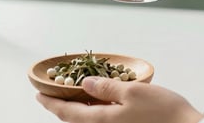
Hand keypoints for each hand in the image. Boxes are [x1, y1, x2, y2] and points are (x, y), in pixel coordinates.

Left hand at [37, 77, 203, 122]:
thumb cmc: (164, 113)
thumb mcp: (133, 92)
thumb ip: (107, 88)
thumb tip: (86, 84)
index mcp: (103, 121)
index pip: (68, 113)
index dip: (51, 103)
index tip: (39, 94)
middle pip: (74, 119)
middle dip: (61, 106)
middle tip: (51, 93)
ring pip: (87, 120)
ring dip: (76, 108)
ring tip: (70, 94)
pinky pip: (100, 120)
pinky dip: (92, 109)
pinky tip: (96, 100)